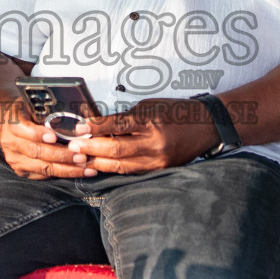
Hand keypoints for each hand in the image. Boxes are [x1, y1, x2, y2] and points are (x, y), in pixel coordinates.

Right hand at [0, 101, 92, 179]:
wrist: (2, 125)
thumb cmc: (24, 112)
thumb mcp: (31, 105)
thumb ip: (47, 111)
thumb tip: (76, 116)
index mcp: (13, 123)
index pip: (25, 130)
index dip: (39, 134)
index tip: (54, 136)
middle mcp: (12, 143)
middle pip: (37, 151)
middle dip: (61, 155)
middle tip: (81, 156)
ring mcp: (15, 159)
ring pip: (42, 167)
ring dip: (66, 168)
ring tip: (85, 167)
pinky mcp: (21, 170)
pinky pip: (43, 174)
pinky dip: (62, 173)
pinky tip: (78, 171)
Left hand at [68, 98, 218, 174]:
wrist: (205, 126)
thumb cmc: (177, 112)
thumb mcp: (150, 106)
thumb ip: (126, 118)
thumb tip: (100, 126)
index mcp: (152, 122)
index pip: (117, 125)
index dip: (95, 127)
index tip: (79, 128)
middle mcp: (155, 144)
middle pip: (116, 149)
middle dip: (91, 149)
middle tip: (74, 147)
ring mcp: (158, 160)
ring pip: (122, 166)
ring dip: (99, 163)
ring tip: (82, 159)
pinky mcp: (160, 169)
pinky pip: (132, 172)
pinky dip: (115, 169)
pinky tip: (101, 166)